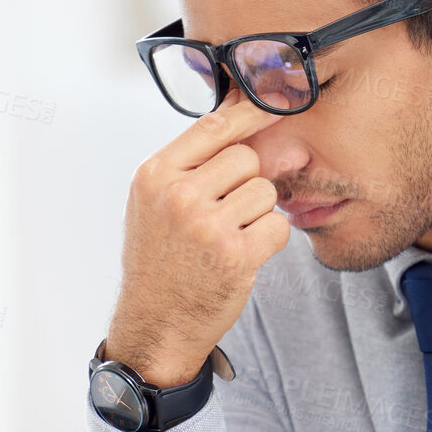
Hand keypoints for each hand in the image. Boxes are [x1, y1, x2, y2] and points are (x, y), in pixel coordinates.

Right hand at [105, 100, 287, 387]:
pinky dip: (270, 240)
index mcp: (155, 175)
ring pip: (265, 191)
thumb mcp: (153, 202)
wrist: (154, 325)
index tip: (274, 106)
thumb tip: (235, 110)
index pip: (213, 126)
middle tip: (228, 212)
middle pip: (247, 157)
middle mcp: (178, 196)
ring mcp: (207, 226)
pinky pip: (278, 225)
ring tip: (230, 236)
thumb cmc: (158, 262)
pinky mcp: (235, 256)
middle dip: (247, 182)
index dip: (249, 114)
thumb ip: (189, 161)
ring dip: (258, 213)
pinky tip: (244, 254)